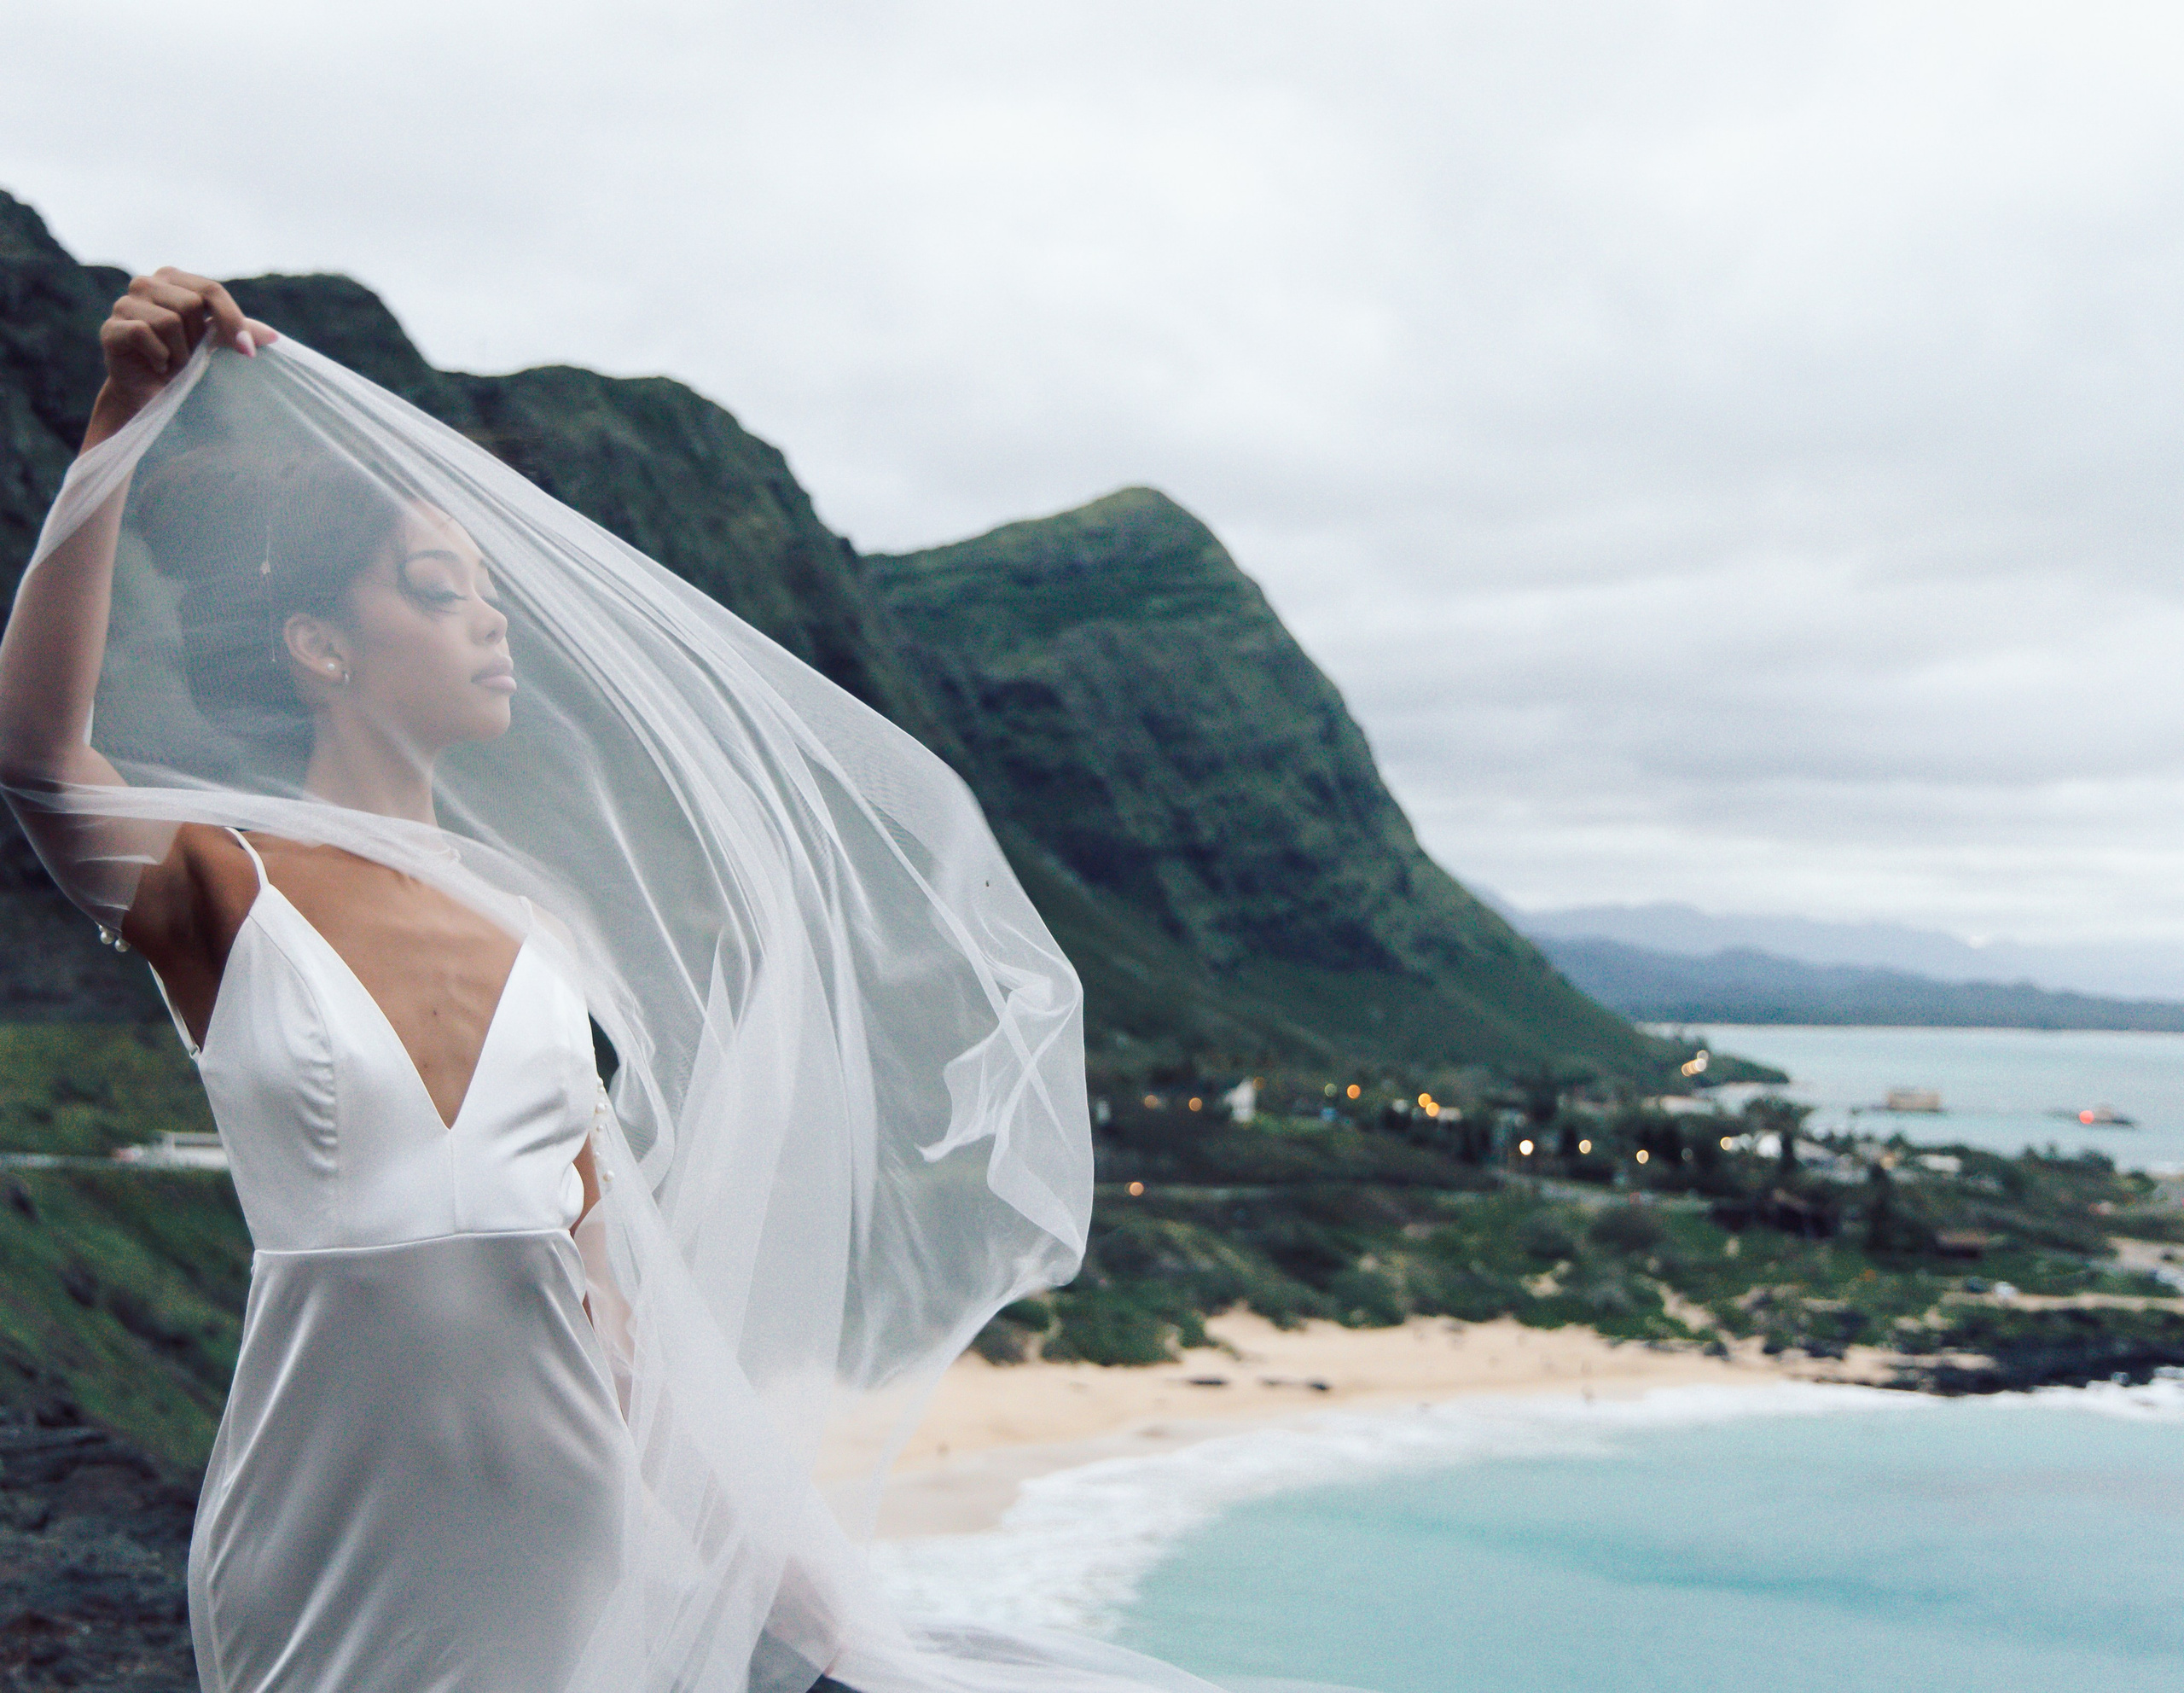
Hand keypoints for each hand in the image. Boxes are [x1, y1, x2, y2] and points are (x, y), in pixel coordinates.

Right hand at [94, 267, 278, 424]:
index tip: (248, 351)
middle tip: (189, 356)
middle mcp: (145, 283)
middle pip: (190, 305)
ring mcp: (124, 304)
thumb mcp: (215, 343)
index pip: (210, 290)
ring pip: (169, 321)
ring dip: (179, 353)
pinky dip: (160, 357)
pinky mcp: (111, 328)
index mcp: (172, 279)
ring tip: (172, 362)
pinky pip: (145, 334)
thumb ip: (240, 332)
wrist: (149, 391)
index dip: (232, 319)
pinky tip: (157, 365)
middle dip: (198, 340)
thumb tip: (274, 337)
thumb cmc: (184, 360)